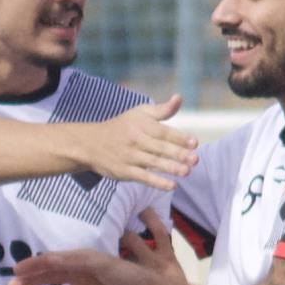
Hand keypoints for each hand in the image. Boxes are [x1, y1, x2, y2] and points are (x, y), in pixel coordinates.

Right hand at [10, 245, 171, 284]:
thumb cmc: (129, 275)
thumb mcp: (100, 262)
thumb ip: (73, 260)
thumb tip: (45, 258)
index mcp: (82, 260)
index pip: (52, 261)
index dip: (33, 264)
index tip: (16, 270)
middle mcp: (81, 276)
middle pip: (49, 279)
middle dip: (30, 282)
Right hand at [70, 95, 199, 189]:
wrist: (89, 144)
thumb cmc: (121, 127)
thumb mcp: (138, 113)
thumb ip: (161, 110)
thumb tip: (179, 98)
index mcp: (141, 125)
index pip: (163, 131)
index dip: (179, 137)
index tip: (194, 142)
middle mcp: (136, 140)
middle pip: (160, 147)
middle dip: (178, 154)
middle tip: (195, 159)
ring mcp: (129, 156)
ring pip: (153, 163)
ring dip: (170, 168)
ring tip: (187, 172)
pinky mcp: (124, 171)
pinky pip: (143, 177)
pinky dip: (157, 182)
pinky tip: (171, 186)